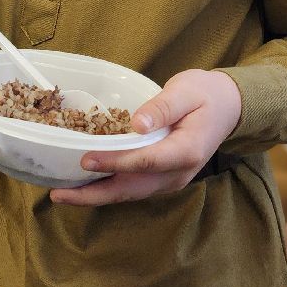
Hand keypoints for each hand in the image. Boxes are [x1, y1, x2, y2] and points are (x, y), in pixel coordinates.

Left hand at [49, 69, 241, 205]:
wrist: (228, 108)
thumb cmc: (205, 94)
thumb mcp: (186, 91)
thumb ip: (163, 107)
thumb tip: (137, 123)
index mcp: (186, 151)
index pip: (145, 162)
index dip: (113, 162)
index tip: (85, 160)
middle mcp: (178, 174)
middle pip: (131, 189)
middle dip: (93, 195)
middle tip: (59, 195)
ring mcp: (171, 180)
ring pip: (130, 194)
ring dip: (97, 196)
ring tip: (64, 194)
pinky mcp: (163, 179)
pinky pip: (133, 188)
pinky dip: (108, 189)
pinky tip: (86, 185)